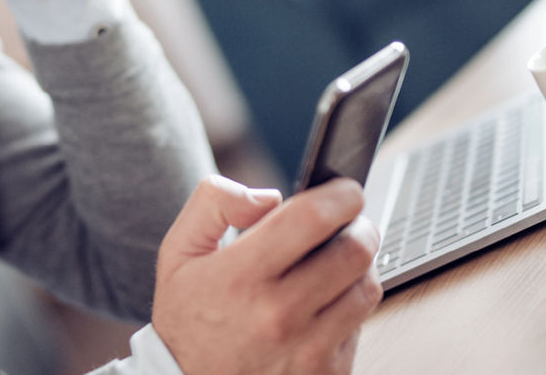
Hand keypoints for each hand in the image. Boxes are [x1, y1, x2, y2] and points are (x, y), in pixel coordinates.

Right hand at [152, 176, 381, 374]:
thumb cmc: (187, 318)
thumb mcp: (178, 252)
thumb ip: (214, 203)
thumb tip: (268, 196)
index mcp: (241, 276)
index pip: (312, 218)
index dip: (340, 194)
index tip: (344, 189)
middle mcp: (279, 314)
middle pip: (355, 251)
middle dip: (360, 226)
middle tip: (349, 222)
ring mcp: (307, 350)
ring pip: (367, 289)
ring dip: (360, 267)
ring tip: (336, 261)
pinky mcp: (326, 374)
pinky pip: (361, 327)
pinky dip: (350, 307)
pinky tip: (324, 303)